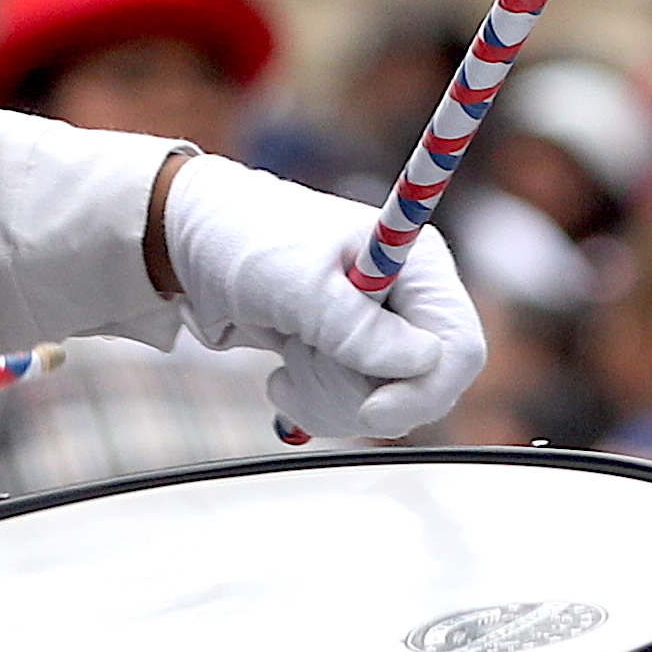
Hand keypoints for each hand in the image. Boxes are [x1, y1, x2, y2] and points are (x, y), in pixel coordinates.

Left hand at [154, 159, 491, 440]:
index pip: (459, 348)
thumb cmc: (244, 241)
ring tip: (287, 355)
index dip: (424, 389)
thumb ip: (355, 327)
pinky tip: (283, 371)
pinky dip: (314, 403)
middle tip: (302, 356)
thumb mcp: (295, 283)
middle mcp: (410, 299)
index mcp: (417, 264)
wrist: (193, 245)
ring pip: (386, 407)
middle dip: (360, 393)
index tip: (369, 410)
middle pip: (424, 388)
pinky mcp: (351, 359)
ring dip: (328, 397)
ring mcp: (382, 332)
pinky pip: (353, 410)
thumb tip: (423, 363)